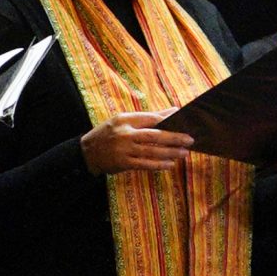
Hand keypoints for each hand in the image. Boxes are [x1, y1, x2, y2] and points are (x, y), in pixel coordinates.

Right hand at [80, 111, 196, 174]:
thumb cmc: (109, 133)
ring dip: (170, 152)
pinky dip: (158, 165)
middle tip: (189, 139)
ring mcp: (124, 150)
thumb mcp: (123, 120)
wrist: (87, 152)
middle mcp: (125, 134)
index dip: (168, 119)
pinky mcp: (123, 163)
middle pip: (154, 135)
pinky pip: (144, 164)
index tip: (183, 120)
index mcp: (125, 120)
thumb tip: (173, 111)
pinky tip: (170, 164)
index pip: (151, 118)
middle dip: (174, 138)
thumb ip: (147, 117)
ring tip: (184, 152)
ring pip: (151, 151)